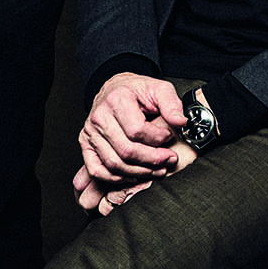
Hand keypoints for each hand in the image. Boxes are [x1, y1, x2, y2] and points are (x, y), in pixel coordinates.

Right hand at [73, 74, 200, 214]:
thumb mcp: (159, 89)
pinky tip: (134, 175)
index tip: (169, 137)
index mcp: (117, 99)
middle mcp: (100, 117)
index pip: (137, 130)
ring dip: (139, 173)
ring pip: (114, 164)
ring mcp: (90, 132)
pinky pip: (98, 170)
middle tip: (168, 160)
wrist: (115, 89)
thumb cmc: (137, 91)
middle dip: (152, 161)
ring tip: (157, 170)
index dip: (157, 139)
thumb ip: (172, 105)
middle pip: (126, 151)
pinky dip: (117, 179)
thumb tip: (181, 122)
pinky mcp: (86, 145)